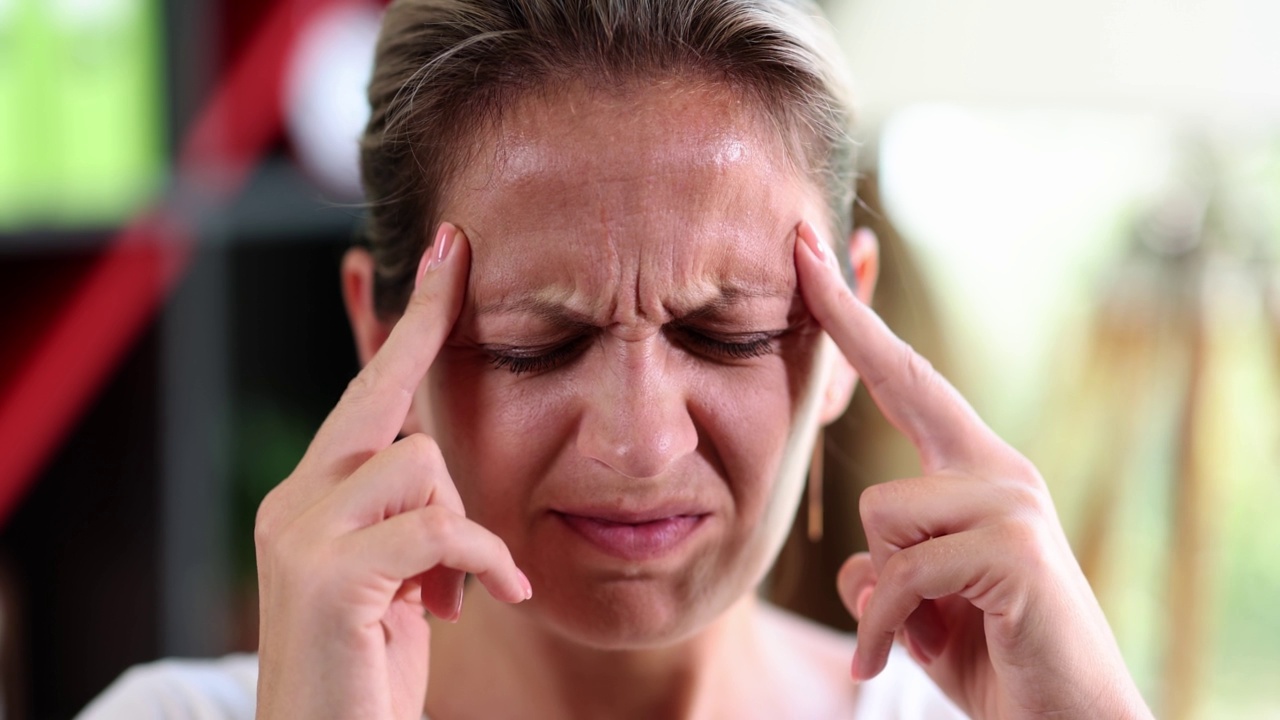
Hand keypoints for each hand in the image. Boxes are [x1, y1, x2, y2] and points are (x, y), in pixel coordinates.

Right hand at [253, 224, 531, 719]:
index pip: (367, 388)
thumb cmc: (372, 669)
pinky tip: (484, 605)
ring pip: (421, 467)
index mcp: (312, 495)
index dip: (414, 320)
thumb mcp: (400, 578)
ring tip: (453, 597)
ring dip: (462, 535)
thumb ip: (411, 513)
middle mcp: (294, 500)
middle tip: (461, 328)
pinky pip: (438, 528)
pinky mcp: (325, 574)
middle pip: (394, 416)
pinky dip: (479, 564)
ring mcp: (301, 533)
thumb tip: (440, 463)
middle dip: (436, 402)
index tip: (453, 250)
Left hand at [793, 223, 1151, 719]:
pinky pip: (900, 574)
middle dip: (846, 319)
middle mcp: (999, 468)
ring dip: (881, 591)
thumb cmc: (989, 656)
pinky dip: (886, 629)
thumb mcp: (919, 603)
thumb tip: (857, 568)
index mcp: (974, 471)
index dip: (857, 321)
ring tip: (920, 629)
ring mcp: (1012, 502)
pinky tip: (908, 657)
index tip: (812, 259)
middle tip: (802, 243)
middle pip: (900, 388)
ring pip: (883, 513)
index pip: (908, 379)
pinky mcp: (1014, 547)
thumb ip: (889, 566)